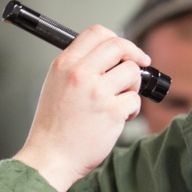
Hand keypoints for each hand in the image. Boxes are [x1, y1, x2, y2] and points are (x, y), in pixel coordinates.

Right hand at [15, 24, 150, 191]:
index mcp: (64, 65)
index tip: (125, 50)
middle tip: (141, 65)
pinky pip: (134, 100)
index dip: (117, 39)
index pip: (96, 33)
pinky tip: (117, 119)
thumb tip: (112, 57)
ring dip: (132, 87)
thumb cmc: (53, 127)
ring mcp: (97, 92)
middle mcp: (80, 74)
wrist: (50, 158)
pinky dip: (131, 110)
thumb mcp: (55, 86)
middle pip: (119, 46)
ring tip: (119, 102)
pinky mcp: (111, 112)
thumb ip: (78, 68)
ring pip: (132, 72)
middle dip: (135, 55)